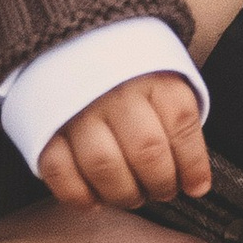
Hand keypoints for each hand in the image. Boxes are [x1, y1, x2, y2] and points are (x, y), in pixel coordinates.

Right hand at [39, 69, 211, 209]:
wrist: (71, 42)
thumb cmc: (128, 75)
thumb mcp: (162, 80)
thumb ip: (178, 122)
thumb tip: (196, 183)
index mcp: (151, 75)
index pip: (181, 125)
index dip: (193, 165)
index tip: (195, 186)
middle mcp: (115, 91)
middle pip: (146, 152)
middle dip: (160, 184)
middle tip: (160, 191)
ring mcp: (78, 108)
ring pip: (104, 166)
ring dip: (123, 194)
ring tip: (130, 195)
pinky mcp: (46, 126)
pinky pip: (59, 171)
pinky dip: (78, 195)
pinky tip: (94, 200)